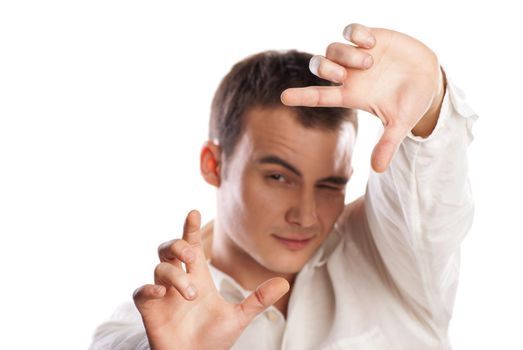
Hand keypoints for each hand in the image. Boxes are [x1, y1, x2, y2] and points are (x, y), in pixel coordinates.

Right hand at [133, 210, 289, 349]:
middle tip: (192, 257)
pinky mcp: (151, 310)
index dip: (190, 229)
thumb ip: (258, 299)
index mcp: (198, 277)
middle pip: (169, 249)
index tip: (193, 213)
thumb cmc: (213, 339)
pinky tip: (160, 292)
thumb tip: (284, 283)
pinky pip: (141, 292)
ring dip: (176, 275)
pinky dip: (148, 288)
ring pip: (159, 267)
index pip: (191, 245)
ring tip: (193, 294)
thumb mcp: (239, 317)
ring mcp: (163, 294)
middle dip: (178, 244)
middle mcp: (179, 281)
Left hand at [281, 23, 444, 171]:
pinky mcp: (370, 38)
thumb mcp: (400, 125)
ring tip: (370, 61)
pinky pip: (350, 30)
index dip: (301, 96)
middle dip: (325, 68)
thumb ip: (387, 144)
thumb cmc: (410, 104)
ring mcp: (357, 56)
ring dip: (346, 54)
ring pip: (332, 49)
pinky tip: (372, 43)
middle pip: (319, 67)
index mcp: (350, 96)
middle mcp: (349, 75)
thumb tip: (379, 170)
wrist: (429, 80)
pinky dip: (356, 34)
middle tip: (345, 74)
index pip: (319, 96)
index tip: (283, 98)